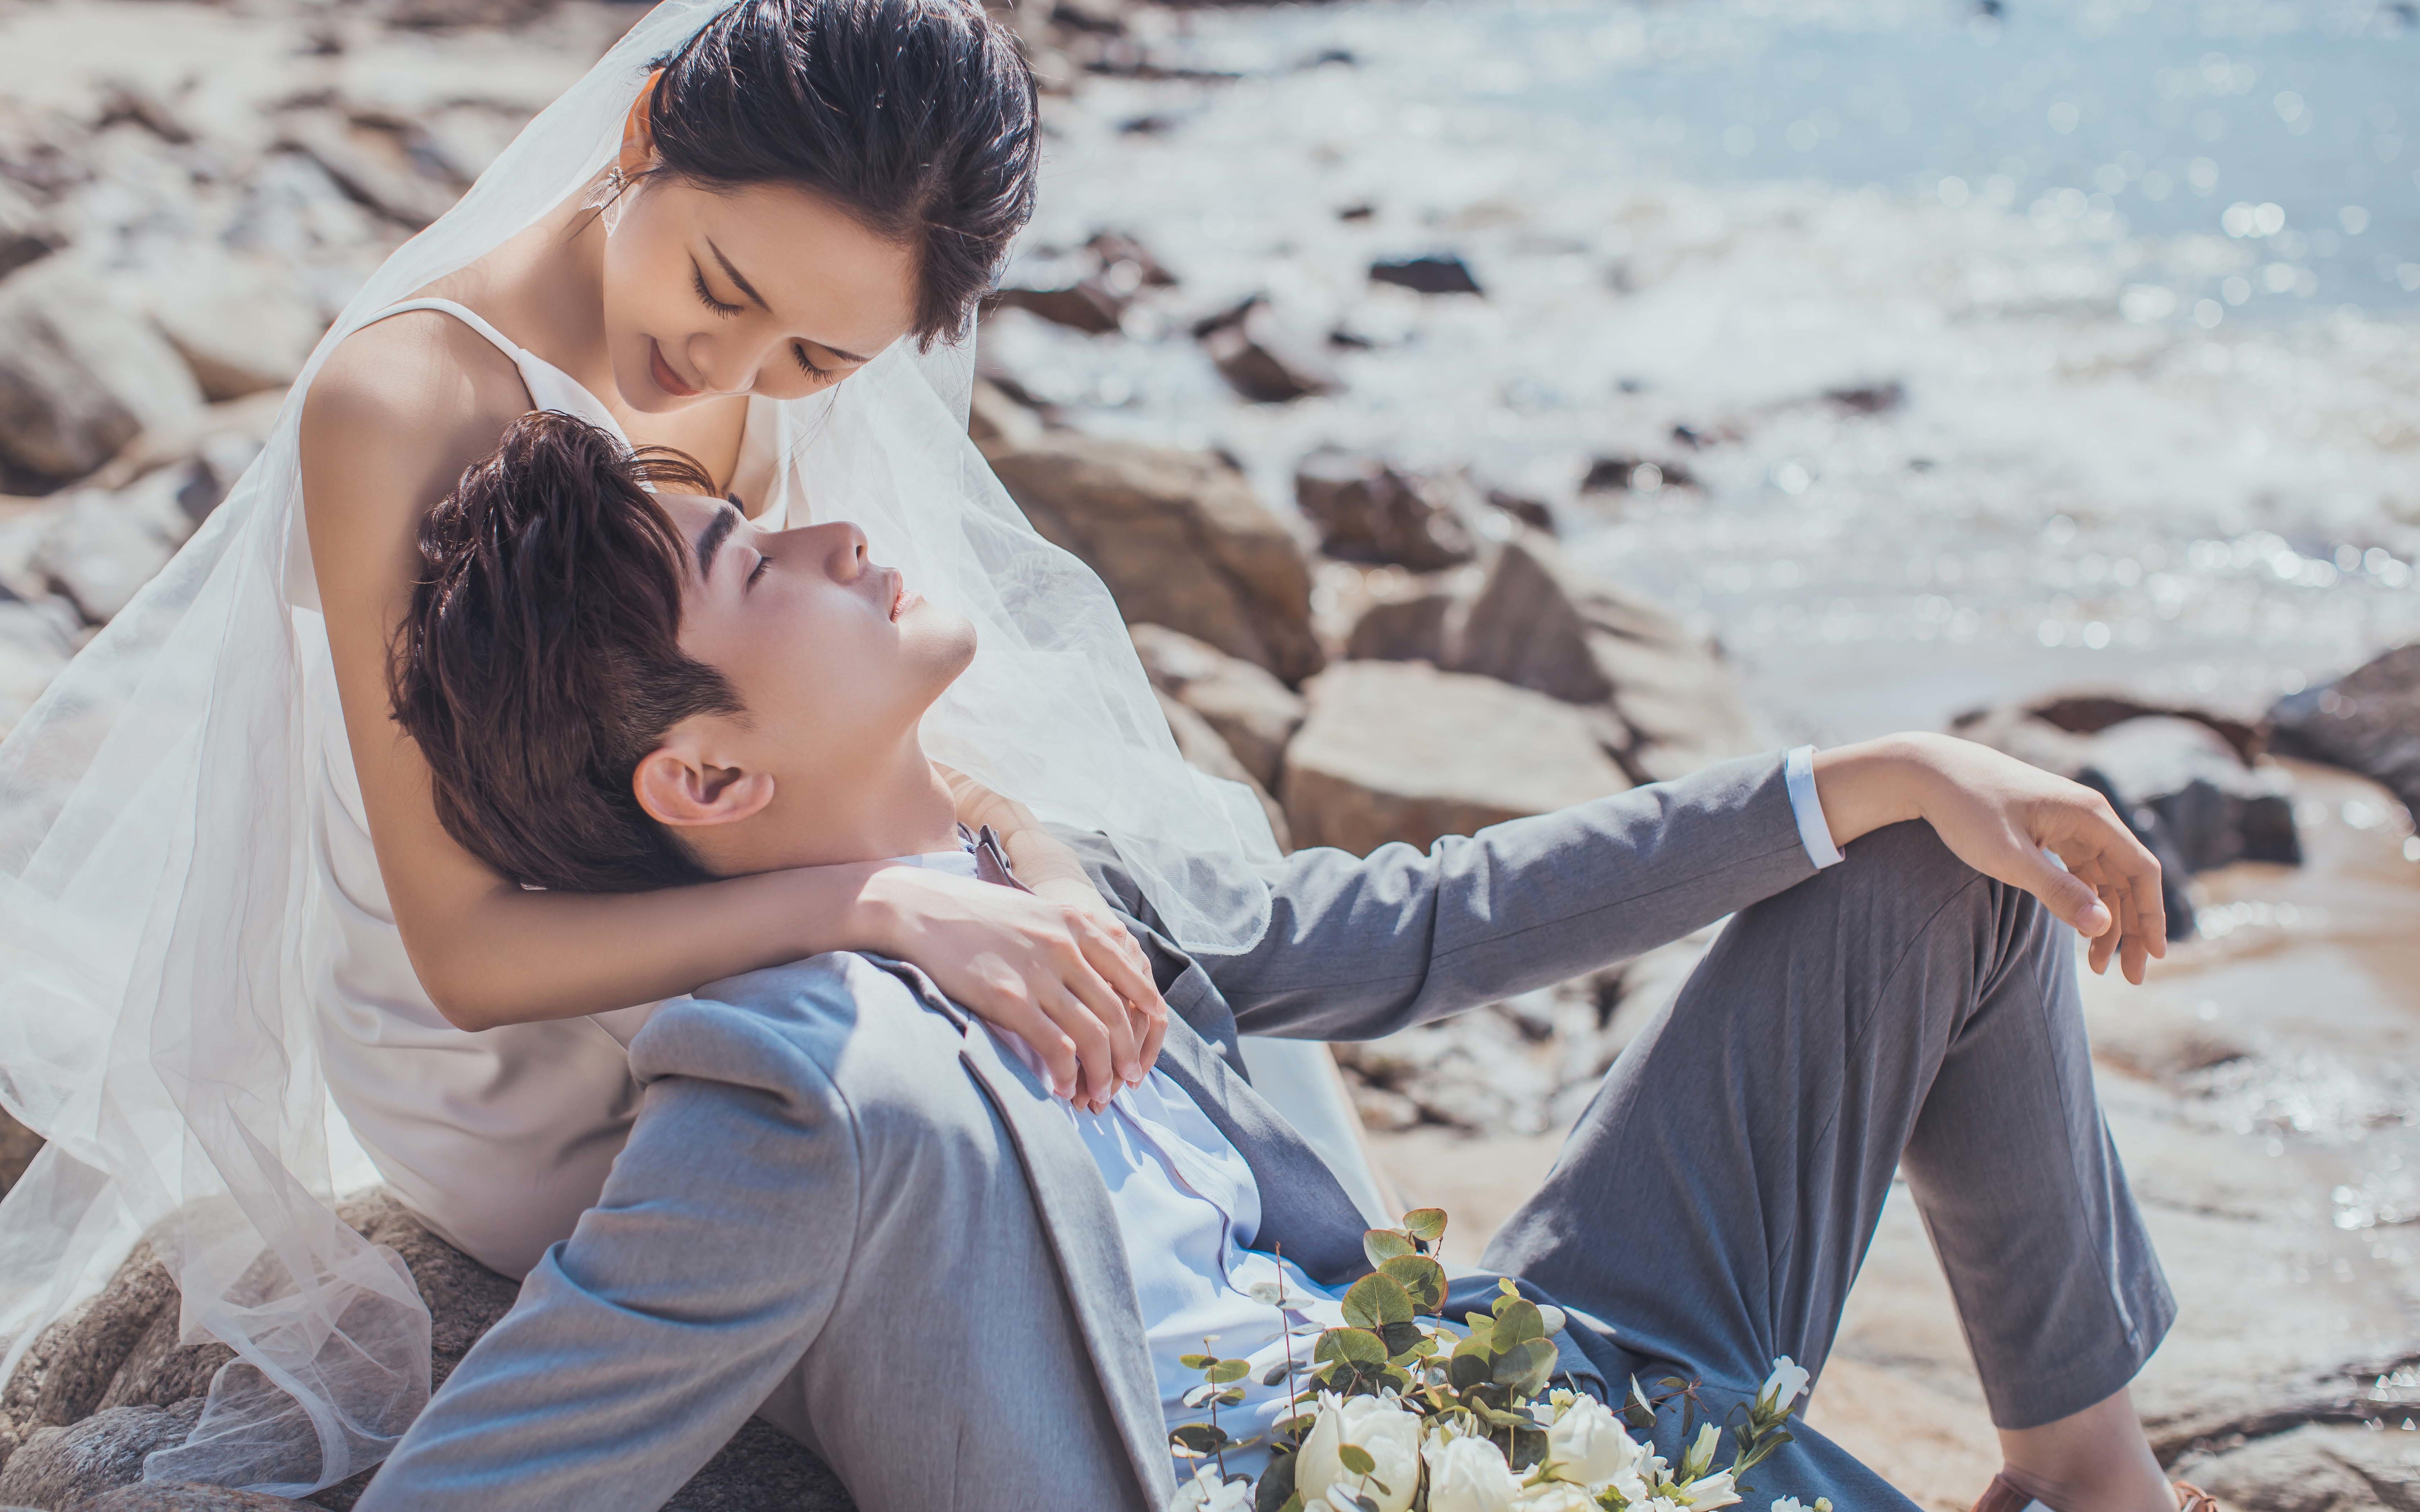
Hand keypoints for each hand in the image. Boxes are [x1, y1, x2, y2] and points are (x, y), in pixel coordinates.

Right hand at [864, 865, 1163, 1111]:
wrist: (918, 908)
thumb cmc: (976, 914)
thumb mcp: (1036, 912)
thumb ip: (1071, 939)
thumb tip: (1100, 979)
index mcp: (1077, 923)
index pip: (1133, 977)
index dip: (1146, 1016)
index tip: (1149, 1039)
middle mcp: (1065, 946)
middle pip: (1117, 1014)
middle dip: (1128, 1055)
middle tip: (1128, 1081)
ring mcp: (1038, 974)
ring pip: (1093, 1036)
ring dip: (1103, 1073)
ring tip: (1100, 1095)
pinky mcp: (1009, 999)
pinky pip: (1055, 1048)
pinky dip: (1067, 1075)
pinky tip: (1063, 1089)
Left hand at [1812, 733, 2168, 982]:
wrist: (1928, 772)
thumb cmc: (1965, 809)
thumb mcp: (2008, 857)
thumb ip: (2057, 891)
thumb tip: (2104, 926)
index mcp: (2090, 816)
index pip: (2140, 870)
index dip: (2152, 914)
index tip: (2154, 956)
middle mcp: (2088, 816)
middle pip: (2126, 878)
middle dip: (2132, 927)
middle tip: (2131, 976)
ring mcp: (2069, 822)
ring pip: (2104, 878)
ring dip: (2108, 920)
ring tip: (2100, 967)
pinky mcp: (2048, 830)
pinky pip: (2081, 871)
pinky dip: (2085, 901)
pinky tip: (2081, 932)